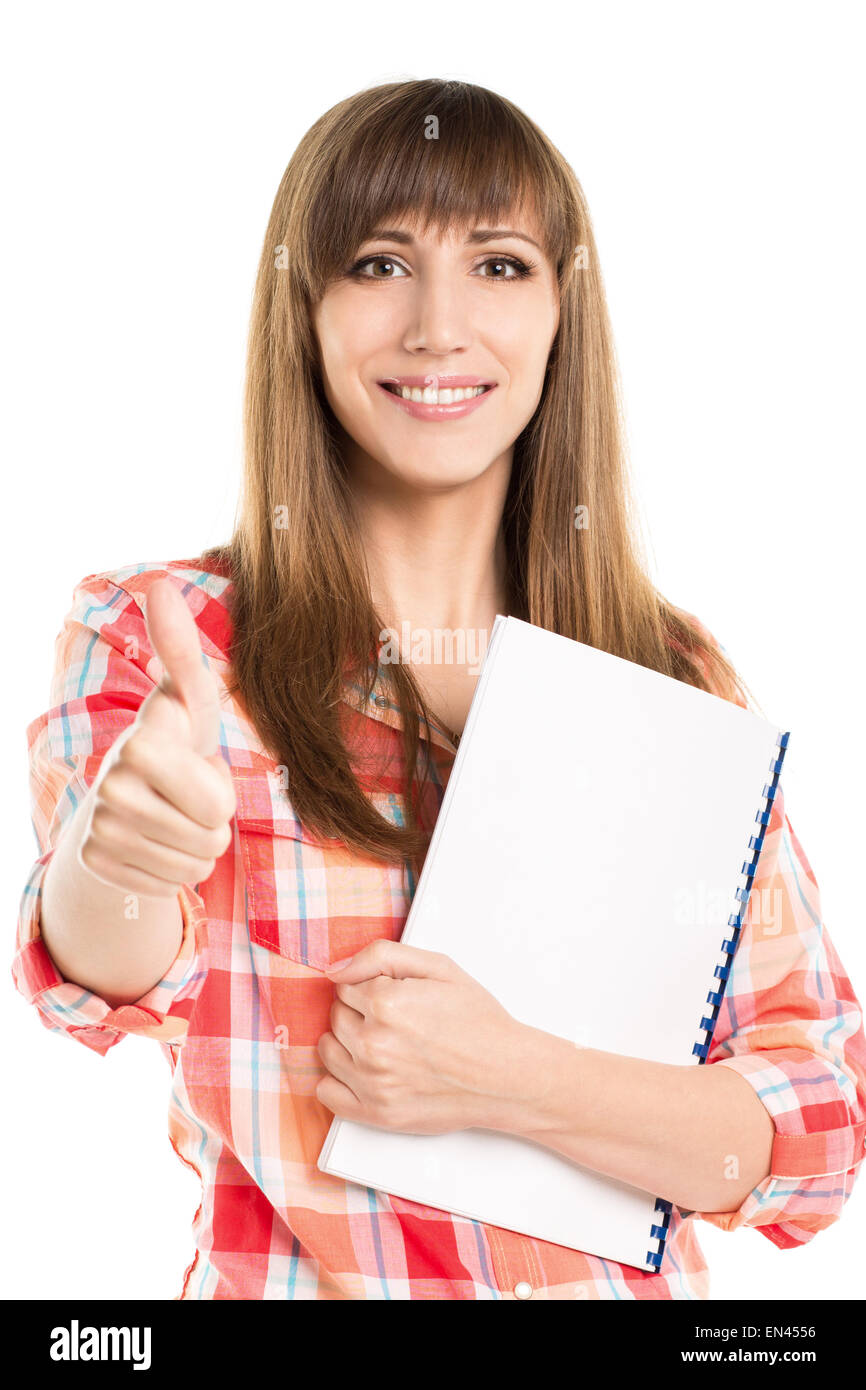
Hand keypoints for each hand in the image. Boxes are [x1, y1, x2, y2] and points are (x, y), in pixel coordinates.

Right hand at [78, 577, 236, 897]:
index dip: (220, 788)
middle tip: (184, 794)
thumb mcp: (188, 700)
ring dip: (195, 843)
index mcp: (142, 743)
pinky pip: (171, 885)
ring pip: (195, 864)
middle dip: (212, 820)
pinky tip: (152, 841)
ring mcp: (100, 830)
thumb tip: (160, 586)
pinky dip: (172, 868)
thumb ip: (181, 650)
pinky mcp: (98, 865)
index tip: (189, 763)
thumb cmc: (173, 742)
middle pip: (212, 837)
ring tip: (171, 814)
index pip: (220, 805)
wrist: (125, 797)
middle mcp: (112, 787)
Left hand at [315, 940, 525, 1134]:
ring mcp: (373, 1081)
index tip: (394, 997)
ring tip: (384, 1044)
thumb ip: (381, 956)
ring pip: (327, 1050)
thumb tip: (336, 969)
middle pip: (336, 1015)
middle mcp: (373, 1043)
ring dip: (346, 1043)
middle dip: (358, 1013)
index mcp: (386, 1002)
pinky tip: (363, 1072)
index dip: (369, 987)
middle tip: (396, 1021)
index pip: (345, 985)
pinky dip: (337, 1081)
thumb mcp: (439, 967)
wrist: (507, 1075)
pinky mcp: (376, 1113)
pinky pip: (327, 1093)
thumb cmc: (478, 1021)